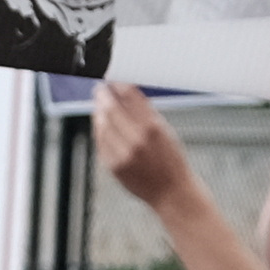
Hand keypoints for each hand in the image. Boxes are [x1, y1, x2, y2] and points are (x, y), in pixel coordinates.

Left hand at [93, 80, 201, 217]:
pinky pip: (100, 142)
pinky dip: (98, 129)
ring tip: (98, 103)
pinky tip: (99, 122)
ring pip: (102, 125)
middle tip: (99, 88)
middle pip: (112, 109)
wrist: (171, 192)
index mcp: (153, 127)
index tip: (113, 78)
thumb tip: (124, 94)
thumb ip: (145, 114)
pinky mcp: (113, 166)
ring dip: (98, 111)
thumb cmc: (171, 160)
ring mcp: (123, 154)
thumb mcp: (165, 131)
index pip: (130, 97)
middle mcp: (136, 140)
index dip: (118, 84)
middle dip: (103, 96)